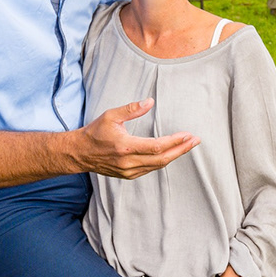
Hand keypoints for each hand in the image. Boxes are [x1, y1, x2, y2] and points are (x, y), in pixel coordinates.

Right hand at [69, 99, 198, 178]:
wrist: (80, 153)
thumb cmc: (95, 132)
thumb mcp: (111, 116)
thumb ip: (131, 109)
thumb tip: (150, 101)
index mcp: (125, 147)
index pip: (156, 147)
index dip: (175, 142)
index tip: (188, 135)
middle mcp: (128, 162)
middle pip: (162, 159)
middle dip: (181, 150)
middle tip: (195, 140)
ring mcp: (128, 171)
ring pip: (158, 166)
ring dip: (174, 155)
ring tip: (188, 145)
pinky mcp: (128, 175)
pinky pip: (150, 169)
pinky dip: (163, 161)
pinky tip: (171, 152)